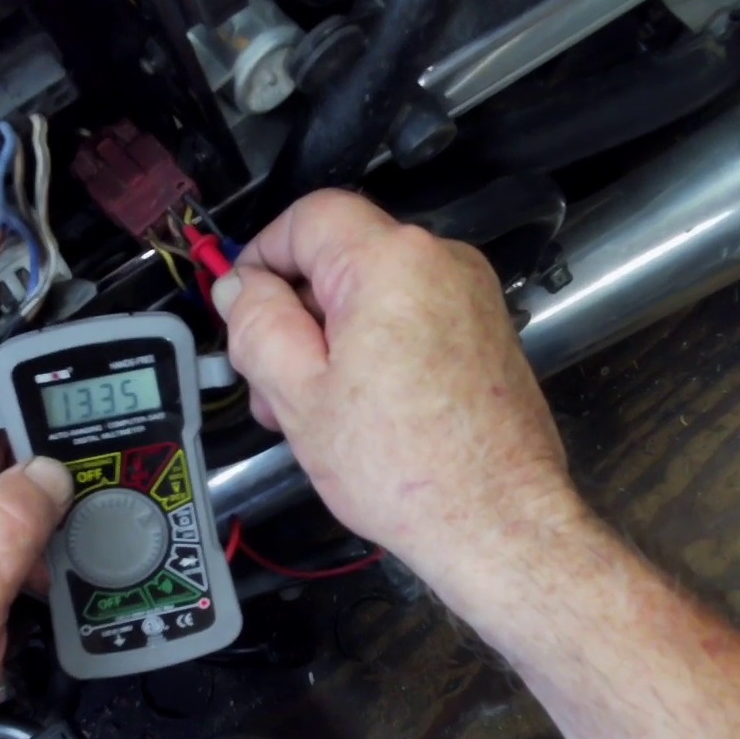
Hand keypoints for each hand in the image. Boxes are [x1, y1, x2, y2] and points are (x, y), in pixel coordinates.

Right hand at [213, 190, 582, 591]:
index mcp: (391, 262)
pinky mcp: (484, 331)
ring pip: (373, 292)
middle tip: (269, 379)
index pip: (308, 216)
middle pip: (340, 256)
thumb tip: (240, 289)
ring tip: (312, 410)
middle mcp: (440, 263)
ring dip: (331, 338)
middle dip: (294, 312)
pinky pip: (410, 317)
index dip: (262, 255)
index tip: (242, 301)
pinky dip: (375, 349)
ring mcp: (469, 296)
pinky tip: (359, 410)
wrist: (499, 522)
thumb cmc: (412, 471)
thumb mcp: (299, 395)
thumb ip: (257, 325)